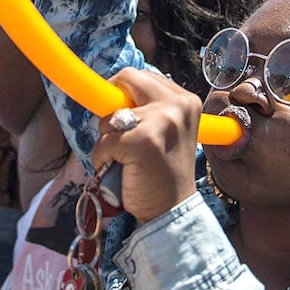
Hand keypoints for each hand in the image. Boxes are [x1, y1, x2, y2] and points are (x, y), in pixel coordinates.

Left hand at [92, 69, 201, 223]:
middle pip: (127, 78)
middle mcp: (179, 104)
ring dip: (108, 139)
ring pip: (110, 115)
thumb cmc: (160, 174)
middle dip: (112, 104)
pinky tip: (123, 172)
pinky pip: (103, 142)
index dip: (122, 89)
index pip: (141, 76)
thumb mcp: (163, 131)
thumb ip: (146, 109)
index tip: (113, 100)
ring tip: (127, 159)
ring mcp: (162, 120)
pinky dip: (103, 159)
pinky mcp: (142, 141)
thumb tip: (110, 90)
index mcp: (186, 100)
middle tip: (117, 133)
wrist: (171, 213)